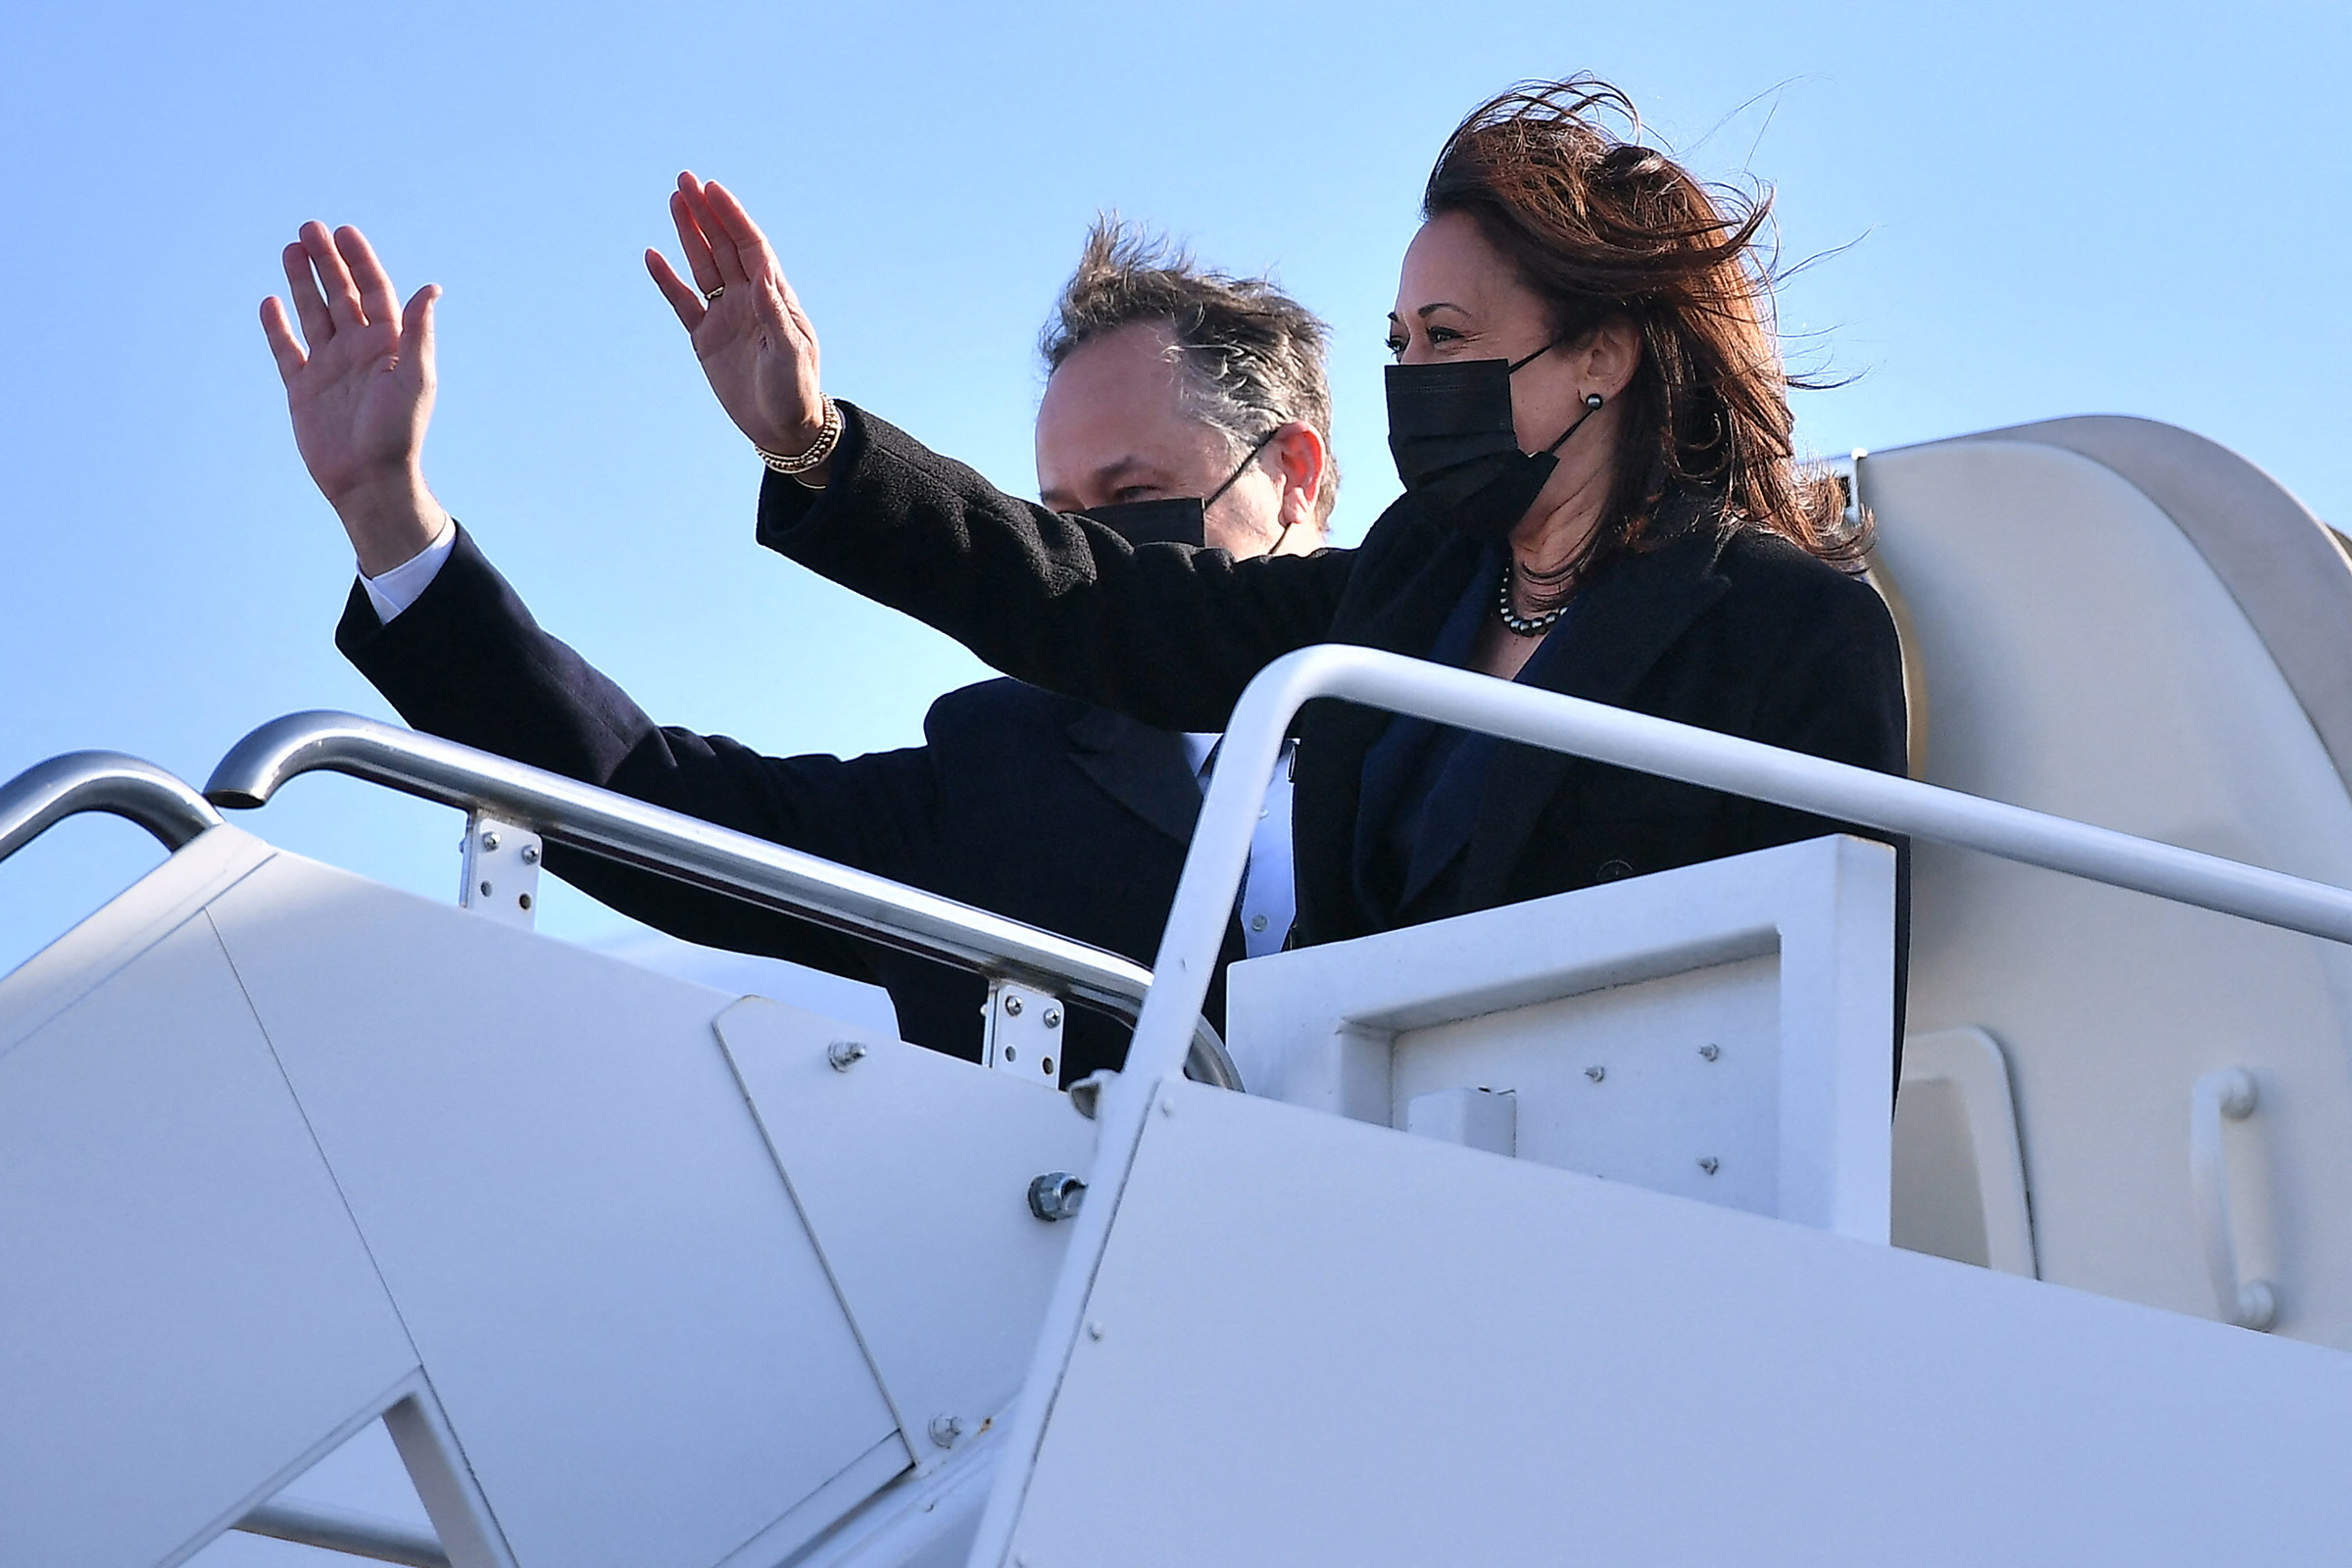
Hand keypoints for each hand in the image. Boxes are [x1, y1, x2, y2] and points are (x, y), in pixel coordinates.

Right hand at [260, 223, 446, 574]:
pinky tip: (269, 302)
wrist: (369, 481)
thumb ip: (418, 332)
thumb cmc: (398, 433)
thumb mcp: (414, 378)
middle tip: (308, 228)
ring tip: (290, 248)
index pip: (374, 292)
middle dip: (326, 262)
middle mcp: (359, 352)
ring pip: (313, 315)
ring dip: (302, 283)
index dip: (360, 261)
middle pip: (341, 295)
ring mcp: (330, 369)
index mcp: (389, 346)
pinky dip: (277, 328)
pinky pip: (287, 351)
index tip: (344, 232)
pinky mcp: (303, 390)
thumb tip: (430, 287)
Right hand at [646, 174, 829, 471]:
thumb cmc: (796, 390)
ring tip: (674, 201)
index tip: (713, 189)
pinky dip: (667, 280)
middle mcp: (748, 299)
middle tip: (685, 180)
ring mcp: (725, 316)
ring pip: (703, 265)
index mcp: (773, 296)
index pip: (750, 246)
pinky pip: (682, 302)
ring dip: (689, 234)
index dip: (731, 216)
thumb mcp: (790, 352)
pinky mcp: (706, 338)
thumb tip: (762, 272)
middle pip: (723, 246)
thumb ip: (774, 312)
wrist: (783, 427)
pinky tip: (652, 255)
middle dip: (706, 213)